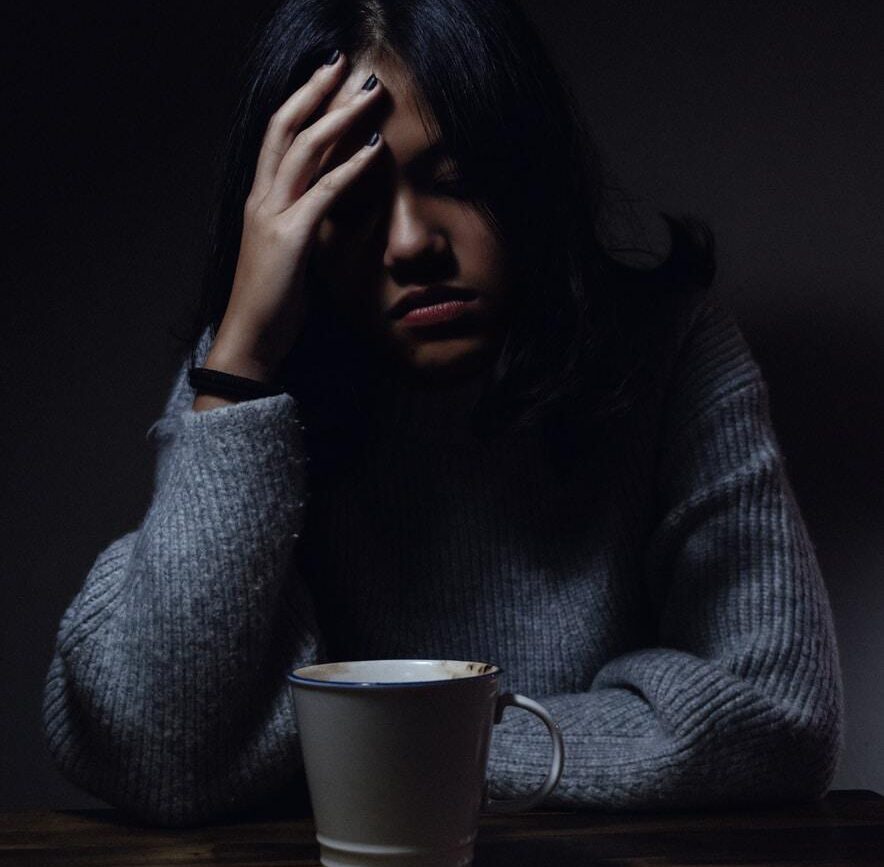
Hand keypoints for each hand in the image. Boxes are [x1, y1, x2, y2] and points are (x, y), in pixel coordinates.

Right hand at [208, 52, 384, 380]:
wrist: (250, 338)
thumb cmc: (272, 301)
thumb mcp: (289, 252)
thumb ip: (306, 222)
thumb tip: (337, 206)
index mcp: (260, 200)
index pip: (279, 136)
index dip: (301, 102)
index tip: (326, 77)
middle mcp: (261, 198)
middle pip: (286, 127)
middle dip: (316, 91)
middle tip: (346, 65)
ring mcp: (272, 216)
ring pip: (304, 150)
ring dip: (339, 117)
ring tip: (369, 94)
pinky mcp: (290, 239)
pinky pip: (323, 193)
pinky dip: (350, 167)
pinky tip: (374, 149)